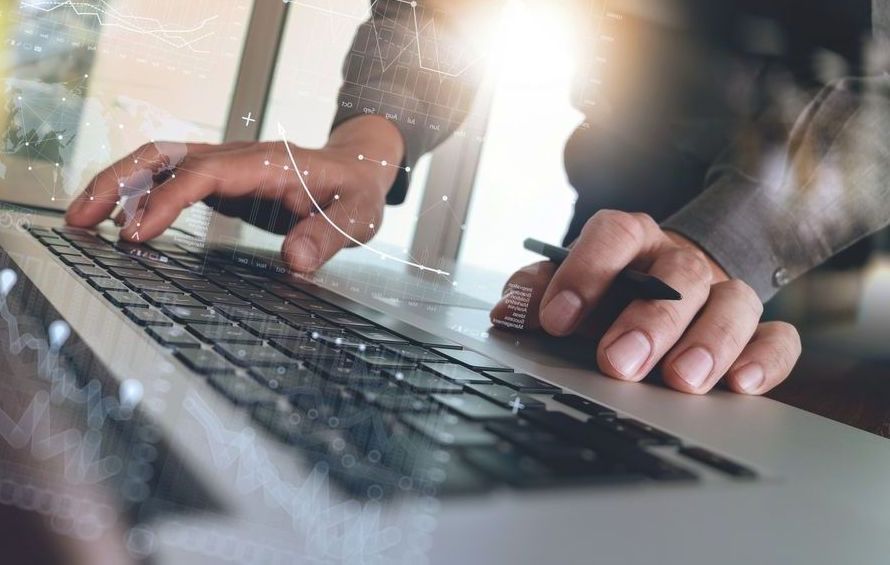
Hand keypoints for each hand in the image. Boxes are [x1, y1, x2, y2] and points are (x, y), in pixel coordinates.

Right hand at [65, 116, 403, 272]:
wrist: (359, 168)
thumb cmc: (356, 193)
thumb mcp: (357, 217)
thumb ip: (329, 236)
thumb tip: (296, 262)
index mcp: (266, 163)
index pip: (204, 174)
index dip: (166, 200)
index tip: (136, 234)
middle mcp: (238, 157)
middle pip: (165, 155)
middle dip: (118, 183)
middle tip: (80, 220)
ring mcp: (226, 165)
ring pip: (159, 162)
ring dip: (117, 184)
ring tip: (80, 219)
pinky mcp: (221, 180)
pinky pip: (170, 178)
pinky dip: (138, 194)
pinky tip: (118, 221)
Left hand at [491, 210, 801, 394]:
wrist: (662, 289)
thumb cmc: (608, 293)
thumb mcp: (566, 288)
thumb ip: (536, 293)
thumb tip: (507, 312)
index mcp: (632, 242)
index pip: (616, 234)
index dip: (586, 271)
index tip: (557, 318)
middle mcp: (681, 262)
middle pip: (679, 275)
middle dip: (650, 320)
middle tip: (617, 362)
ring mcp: (723, 293)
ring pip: (733, 302)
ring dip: (709, 341)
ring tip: (681, 381)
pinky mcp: (755, 331)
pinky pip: (777, 336)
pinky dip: (764, 358)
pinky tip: (739, 385)